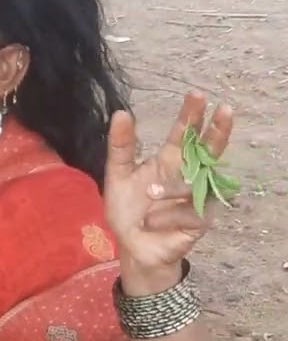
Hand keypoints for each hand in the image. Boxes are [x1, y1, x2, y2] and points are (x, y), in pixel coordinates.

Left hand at [104, 92, 233, 292]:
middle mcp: (188, 175)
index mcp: (169, 161)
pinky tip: (151, 222)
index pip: (185, 134)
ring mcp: (197, 197)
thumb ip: (120, 146)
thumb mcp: (117, 174)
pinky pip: (188, 212)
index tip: (197, 95)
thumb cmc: (128, 209)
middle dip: (217, 130)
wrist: (131, 246)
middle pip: (209, 150)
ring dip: (169, 189)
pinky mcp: (200, 221)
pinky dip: (164, 216)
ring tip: (149, 195)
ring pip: (194, 184)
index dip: (191, 116)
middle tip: (224, 109)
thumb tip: (120, 112)